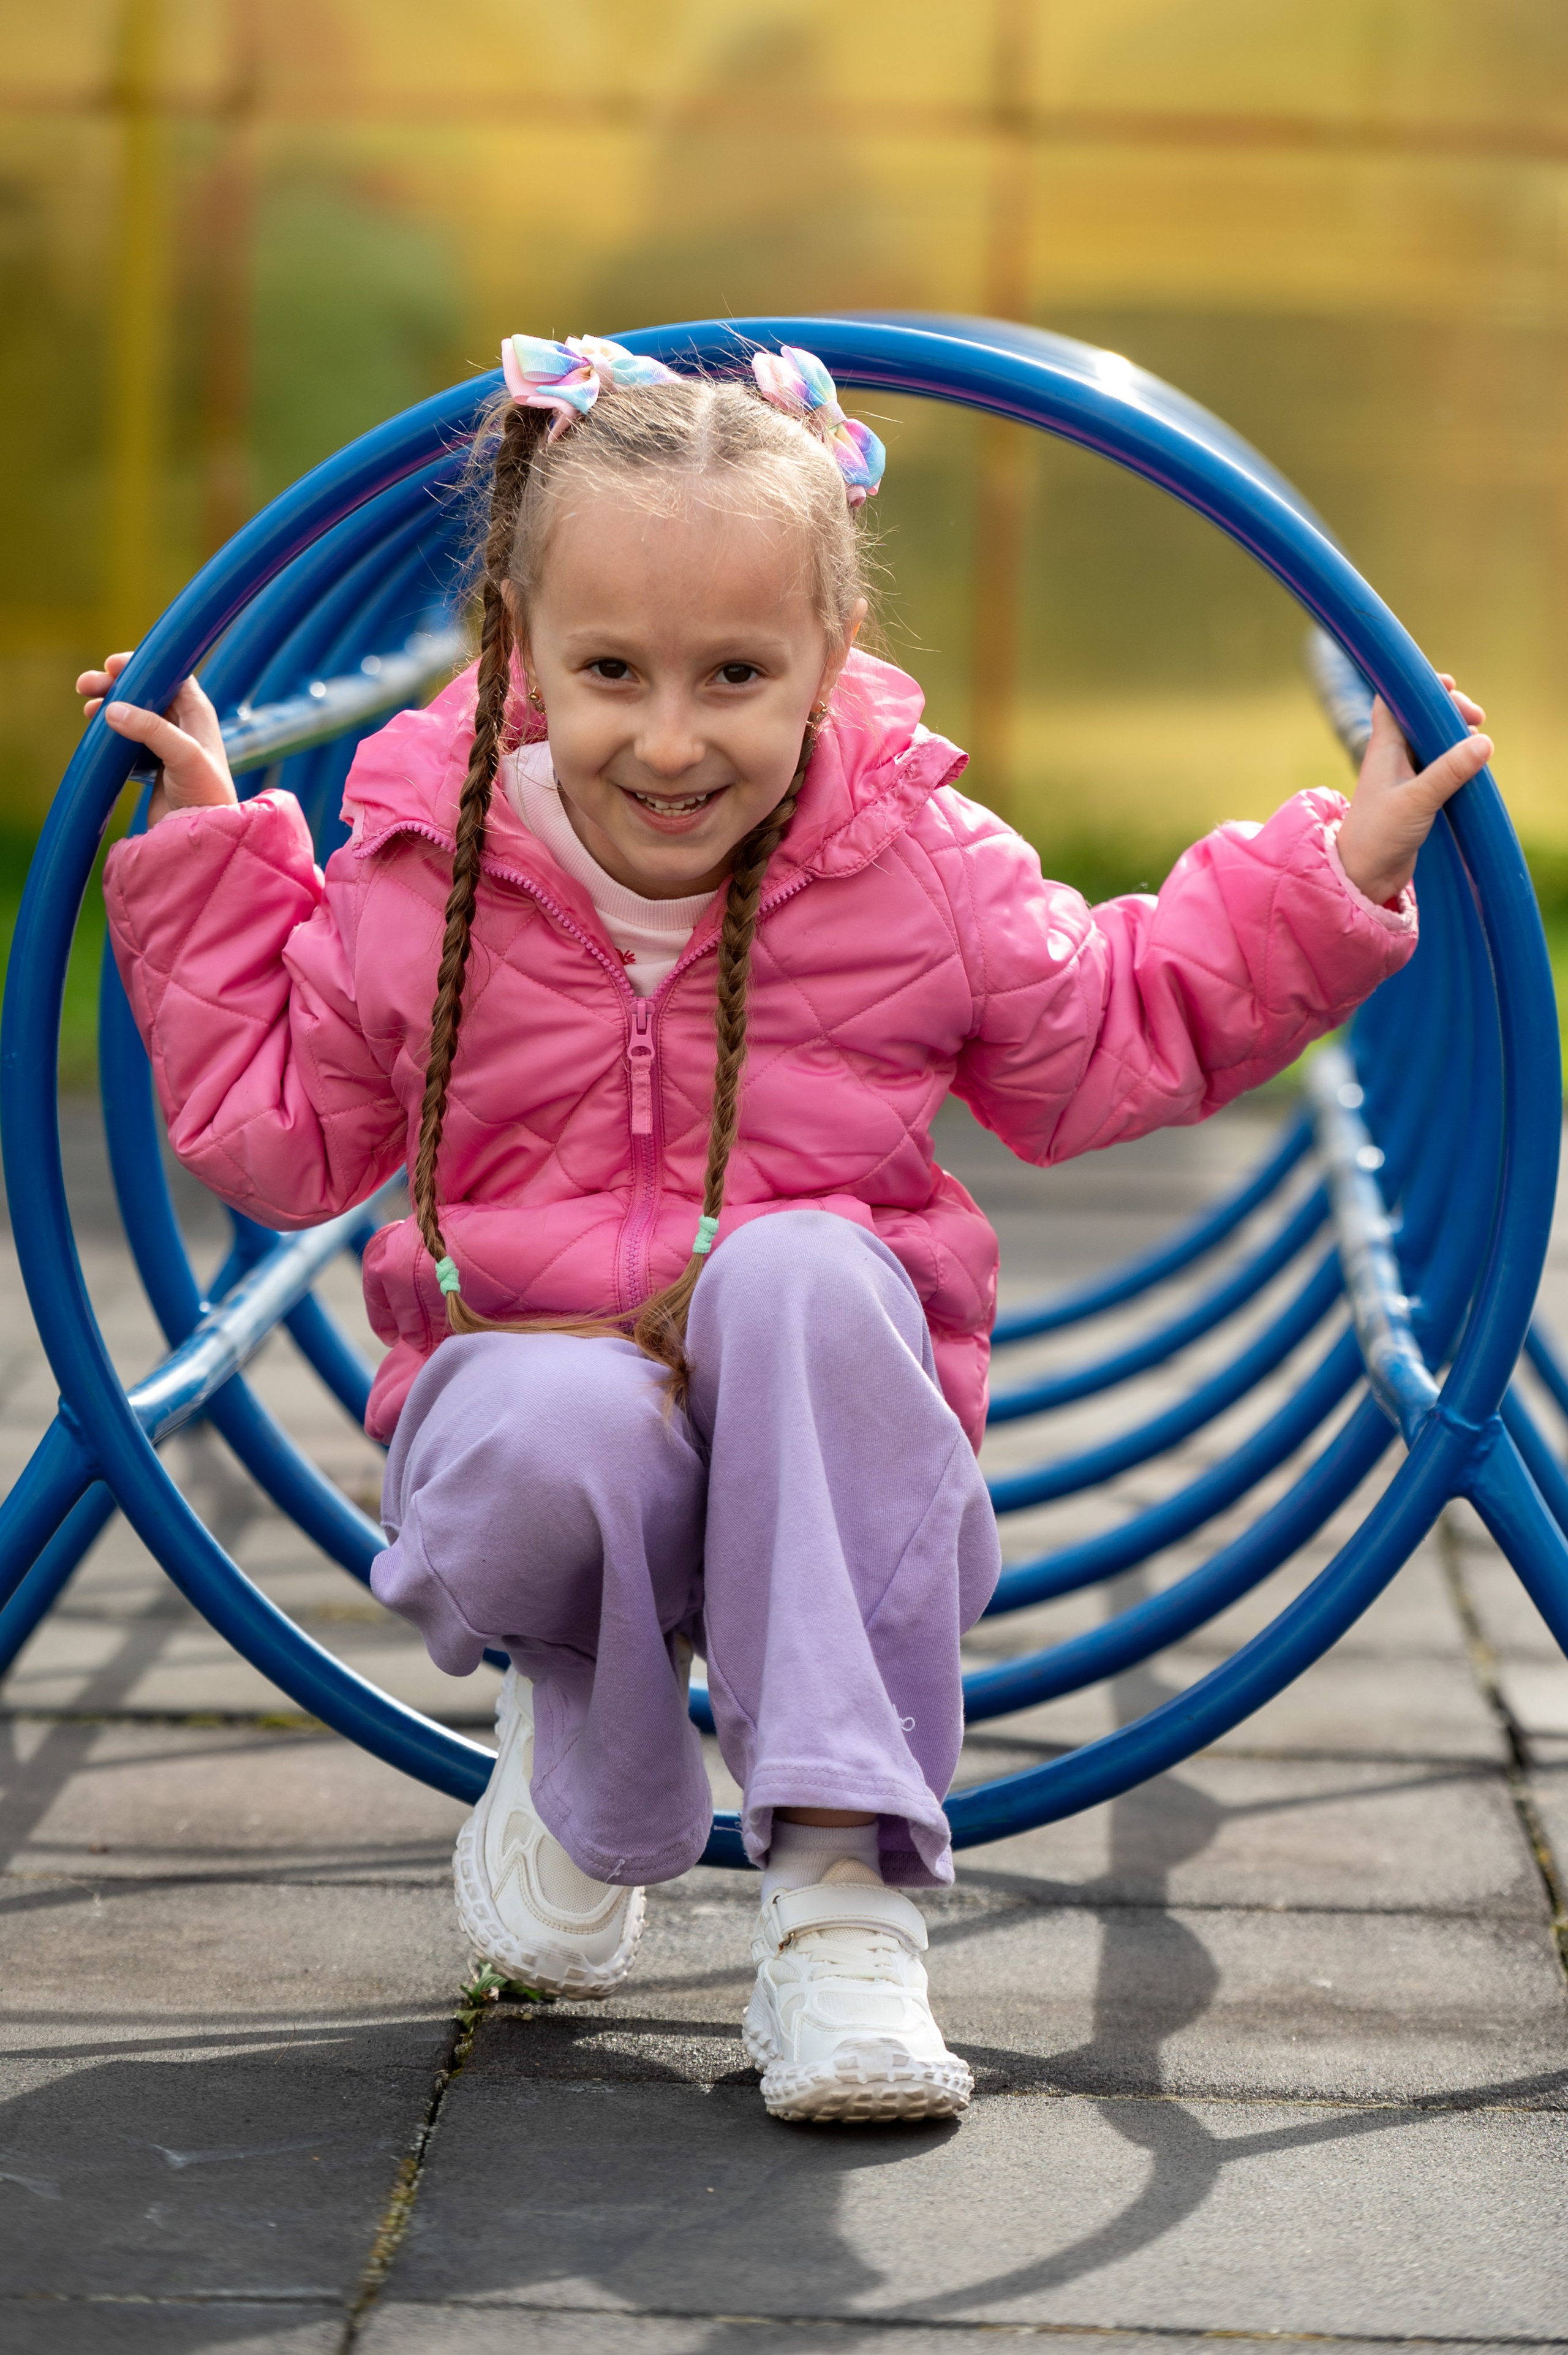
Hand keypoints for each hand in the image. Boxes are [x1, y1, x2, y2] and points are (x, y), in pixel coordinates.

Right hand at [78, 652, 237, 825]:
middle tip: (85, 686)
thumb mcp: (184, 756)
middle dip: (115, 685)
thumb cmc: (206, 795)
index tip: (112, 666)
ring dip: (109, 706)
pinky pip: (126, 738)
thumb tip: (112, 710)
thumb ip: (151, 730)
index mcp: (197, 712)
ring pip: (133, 713)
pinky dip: (110, 731)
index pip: (168, 674)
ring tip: (86, 708)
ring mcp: (166, 743)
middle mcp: (183, 724)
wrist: (202, 836)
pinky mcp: (152, 763)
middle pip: (145, 690)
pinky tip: (96, 733)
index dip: (141, 665)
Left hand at [1335, 675, 1491, 908]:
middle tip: (1477, 720)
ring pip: (1433, 743)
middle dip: (1449, 712)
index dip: (1419, 687)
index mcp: (1383, 747)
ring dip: (1456, 737)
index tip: (1449, 687)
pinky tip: (1473, 769)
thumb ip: (1449, 772)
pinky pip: (1440, 768)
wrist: (1362, 876)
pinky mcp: (1416, 797)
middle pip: (1421, 717)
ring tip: (1478, 745)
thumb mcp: (1417, 801)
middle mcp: (1392, 757)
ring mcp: (1404, 776)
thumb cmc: (1377, 835)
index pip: (1394, 700)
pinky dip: (1456, 762)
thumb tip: (1483, 742)